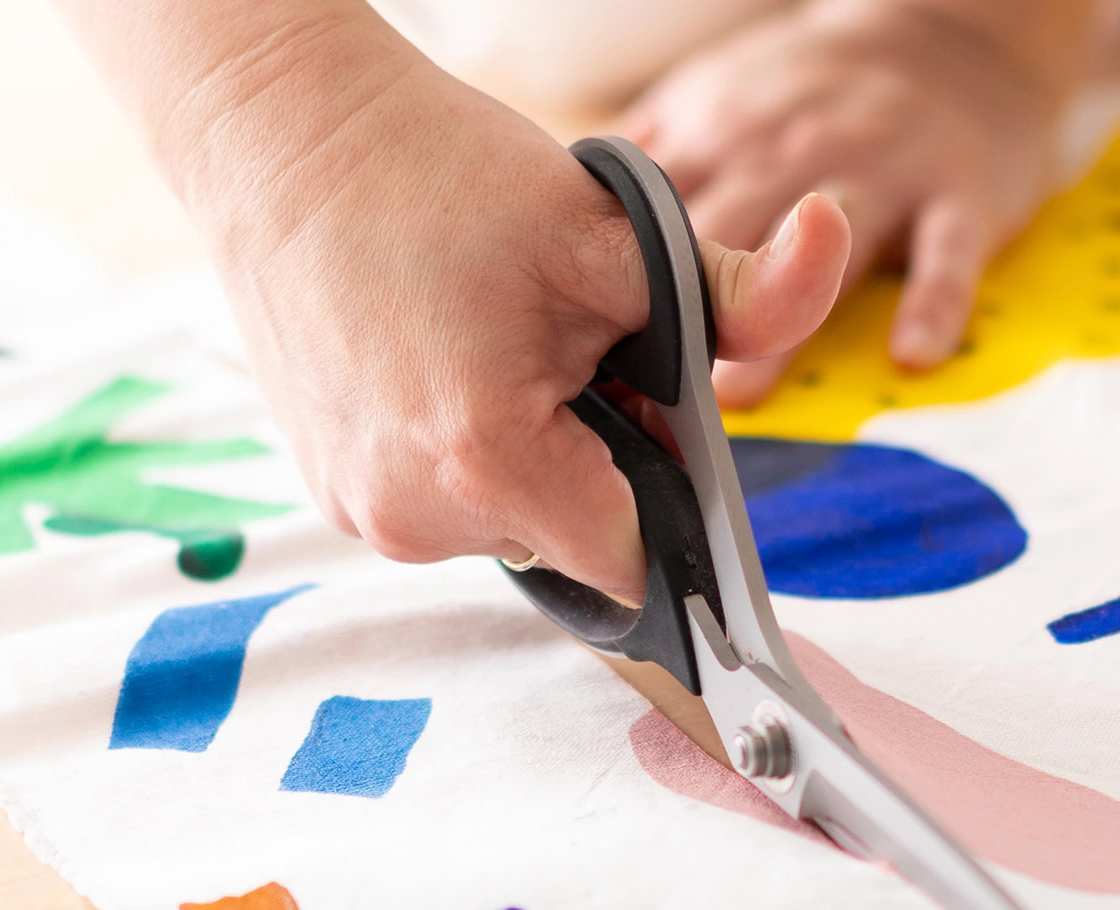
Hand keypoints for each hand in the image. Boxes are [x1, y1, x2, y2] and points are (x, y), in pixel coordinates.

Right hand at [182, 47, 850, 602]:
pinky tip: (442, 364)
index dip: (664, 489)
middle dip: (596, 462)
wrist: (282, 140)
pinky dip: (463, 455)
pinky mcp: (327, 494)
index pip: (632, 559)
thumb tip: (837, 242)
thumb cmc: (440, 176)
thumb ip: (743, 289)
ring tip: (492, 346)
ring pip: (509, 525)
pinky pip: (441, 506)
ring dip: (529, 459)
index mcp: (487, 464)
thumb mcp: (615, 230)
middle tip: (561, 348)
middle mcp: (411, 517)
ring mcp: (360, 512)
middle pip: (573, 540)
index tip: (642, 409)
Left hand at [617, 0, 1072, 405]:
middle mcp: (792, 153)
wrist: (953, 40)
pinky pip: (946, 254)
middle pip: (726, 235)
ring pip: (826, 250)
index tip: (578, 354)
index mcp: (722, 136)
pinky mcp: (958, 194)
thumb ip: (646, 170)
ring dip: (783, 322)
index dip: (610, 281)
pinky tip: (910, 357)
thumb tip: (559, 234)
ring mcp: (878, 172)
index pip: (651, 214)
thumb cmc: (818, 95)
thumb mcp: (717, 103)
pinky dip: (931, 304)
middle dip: (681, 313)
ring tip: (746, 394)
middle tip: (643, 404)